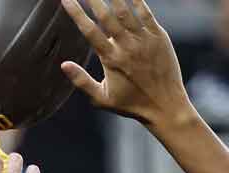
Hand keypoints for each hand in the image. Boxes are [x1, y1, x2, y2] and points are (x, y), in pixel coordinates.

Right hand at [59, 0, 192, 127]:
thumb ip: (81, 81)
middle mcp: (127, 47)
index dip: (76, 13)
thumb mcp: (101, 98)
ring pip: (126, 11)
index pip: (89, 31)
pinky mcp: (159, 36)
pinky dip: (137, 0)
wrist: (165, 105)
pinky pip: (146, 13)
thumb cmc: (130, 104)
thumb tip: (63, 65)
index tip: (66, 0)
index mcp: (111, 60)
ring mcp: (144, 40)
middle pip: (106, 16)